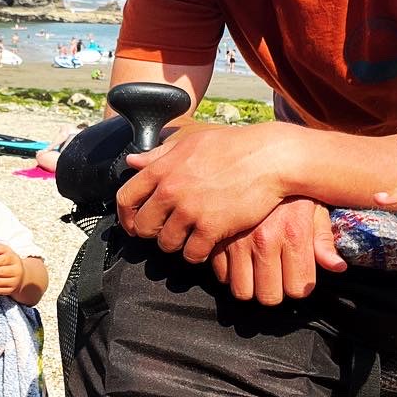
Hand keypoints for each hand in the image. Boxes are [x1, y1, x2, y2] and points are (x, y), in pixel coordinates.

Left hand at [116, 124, 288, 262]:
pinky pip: (192, 254)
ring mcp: (190, 210)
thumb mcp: (191, 142)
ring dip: (177, 244)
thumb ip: (158, 154)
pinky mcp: (212, 227)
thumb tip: (131, 161)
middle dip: (153, 232)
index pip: (126, 198)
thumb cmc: (233, 147)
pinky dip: (197, 254)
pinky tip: (206, 245)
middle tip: (167, 232)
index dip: (127, 216)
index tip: (134, 225)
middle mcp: (171, 190)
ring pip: (167, 243)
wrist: (270, 158)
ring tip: (190, 237)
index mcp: (162, 169)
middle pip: (144, 227)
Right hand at [210, 198, 347, 303]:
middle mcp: (264, 240)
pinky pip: (220, 275)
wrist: (257, 161)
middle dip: (275, 291)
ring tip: (257, 271)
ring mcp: (236, 240)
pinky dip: (230, 273)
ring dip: (251, 286)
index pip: (299, 288)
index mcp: (293, 234)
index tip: (297, 275)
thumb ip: (324, 241)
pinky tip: (239, 259)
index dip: (300, 286)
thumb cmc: (290, 188)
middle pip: (269, 296)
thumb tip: (338, 267)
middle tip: (277, 277)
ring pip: (242, 291)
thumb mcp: (314, 209)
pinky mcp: (215, 238)